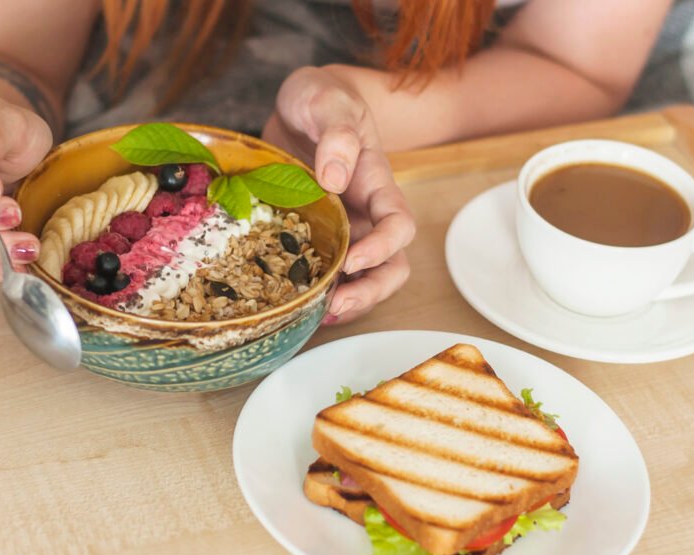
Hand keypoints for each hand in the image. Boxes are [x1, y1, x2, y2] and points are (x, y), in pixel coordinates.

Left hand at [263, 66, 415, 323]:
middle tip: (335, 305)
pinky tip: (294, 305)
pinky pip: (322, 274)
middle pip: (390, 266)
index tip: (353, 260)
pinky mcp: (313, 239)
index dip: (383, 248)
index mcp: (377, 184)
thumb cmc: (320, 99)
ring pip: (361, 279)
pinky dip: (314, 294)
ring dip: (346, 302)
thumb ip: (337, 132)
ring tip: (314, 316)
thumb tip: (335, 178)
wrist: (298, 106)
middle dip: (370, 291)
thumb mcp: (326, 101)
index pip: (399, 224)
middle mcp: (365, 215)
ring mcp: (341, 231)